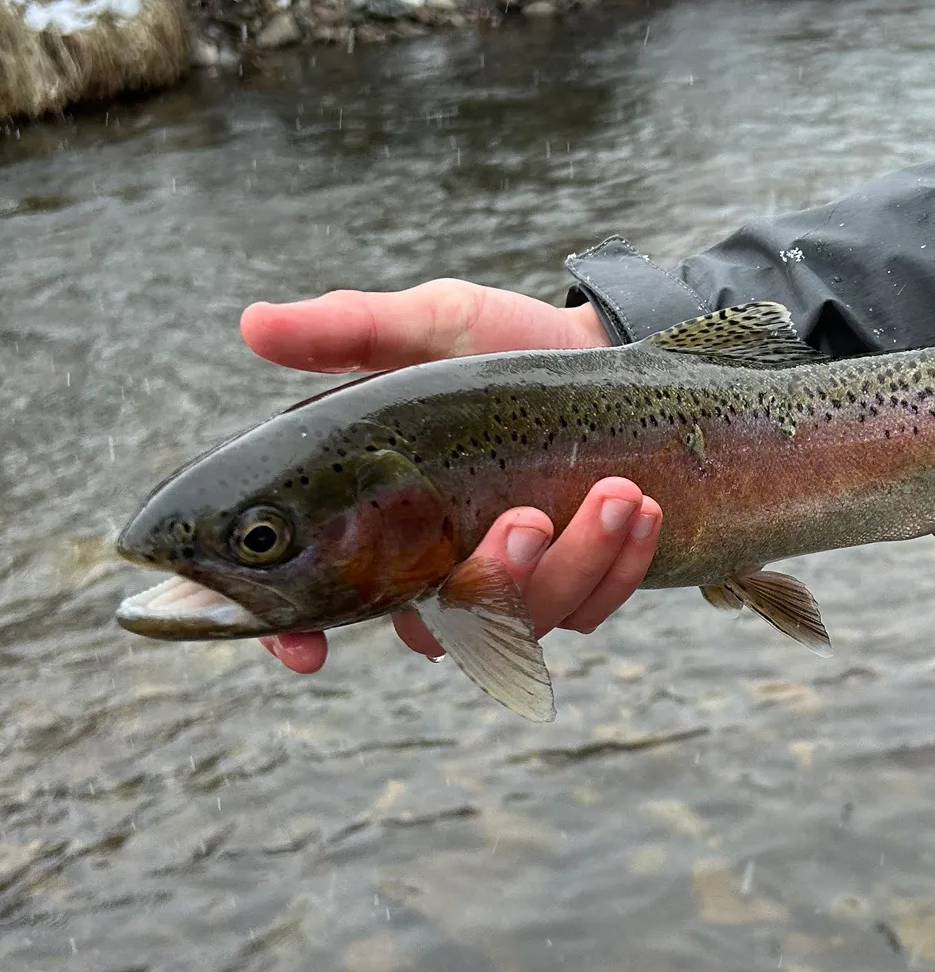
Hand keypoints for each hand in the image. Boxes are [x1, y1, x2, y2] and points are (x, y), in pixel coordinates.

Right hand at [239, 279, 657, 672]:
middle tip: (530, 518)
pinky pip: (594, 606)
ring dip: (575, 567)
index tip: (305, 649)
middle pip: (440, 627)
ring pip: (526, 624)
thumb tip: (254, 323)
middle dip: (492, 583)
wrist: (600, 349)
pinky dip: (622, 566)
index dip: (292, 636)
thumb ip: (352, 331)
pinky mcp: (579, 583)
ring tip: (619, 493)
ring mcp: (511, 583)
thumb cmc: (499, 345)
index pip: (312, 599)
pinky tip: (644, 510)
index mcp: (376, 519)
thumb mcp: (430, 326)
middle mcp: (435, 567)